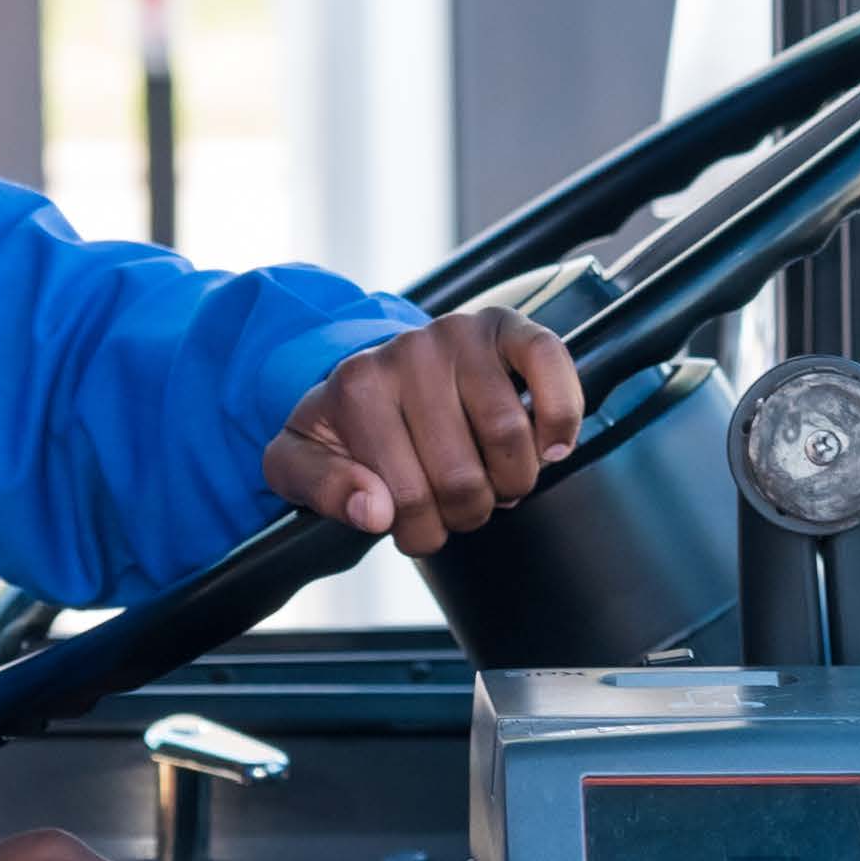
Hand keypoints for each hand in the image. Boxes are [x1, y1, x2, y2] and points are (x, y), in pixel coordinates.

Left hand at [263, 311, 585, 557]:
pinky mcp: (506, 328)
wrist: (375, 377)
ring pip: (510, 437)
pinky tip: (549, 447)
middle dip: (466, 512)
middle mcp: (409, 351)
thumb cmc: (343, 429)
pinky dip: (560, 417)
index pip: (406, 497)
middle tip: (456, 503)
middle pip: (463, 476)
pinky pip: (549, 364)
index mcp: (357, 385)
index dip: (419, 532)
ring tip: (492, 478)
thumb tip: (374, 510)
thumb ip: (323, 489)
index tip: (413, 525)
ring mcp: (460, 335)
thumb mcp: (299, 464)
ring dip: (514, 481)